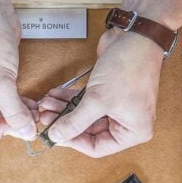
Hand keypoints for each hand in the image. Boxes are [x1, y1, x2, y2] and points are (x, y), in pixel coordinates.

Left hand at [40, 29, 162, 157]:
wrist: (136, 34)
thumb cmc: (129, 66)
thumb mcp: (98, 100)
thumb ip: (75, 121)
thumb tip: (56, 136)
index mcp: (134, 132)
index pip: (97, 148)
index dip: (73, 141)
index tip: (54, 134)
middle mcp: (127, 122)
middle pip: (88, 132)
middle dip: (65, 123)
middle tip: (45, 117)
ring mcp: (117, 107)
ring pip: (84, 116)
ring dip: (64, 110)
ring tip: (45, 105)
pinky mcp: (108, 92)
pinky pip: (85, 102)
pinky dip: (70, 99)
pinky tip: (54, 96)